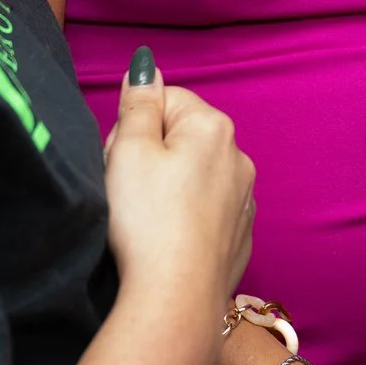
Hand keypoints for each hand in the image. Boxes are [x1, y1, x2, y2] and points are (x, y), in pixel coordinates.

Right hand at [103, 51, 255, 312]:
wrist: (176, 298)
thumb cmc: (147, 220)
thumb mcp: (129, 149)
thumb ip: (138, 102)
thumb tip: (145, 66)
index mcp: (213, 127)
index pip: (163, 100)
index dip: (133, 127)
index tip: (122, 159)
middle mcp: (238, 157)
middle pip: (179, 137)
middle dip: (150, 156)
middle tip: (128, 190)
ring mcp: (243, 200)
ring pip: (192, 175)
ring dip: (167, 187)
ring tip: (145, 220)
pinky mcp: (239, 237)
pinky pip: (203, 211)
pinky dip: (184, 218)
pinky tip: (165, 240)